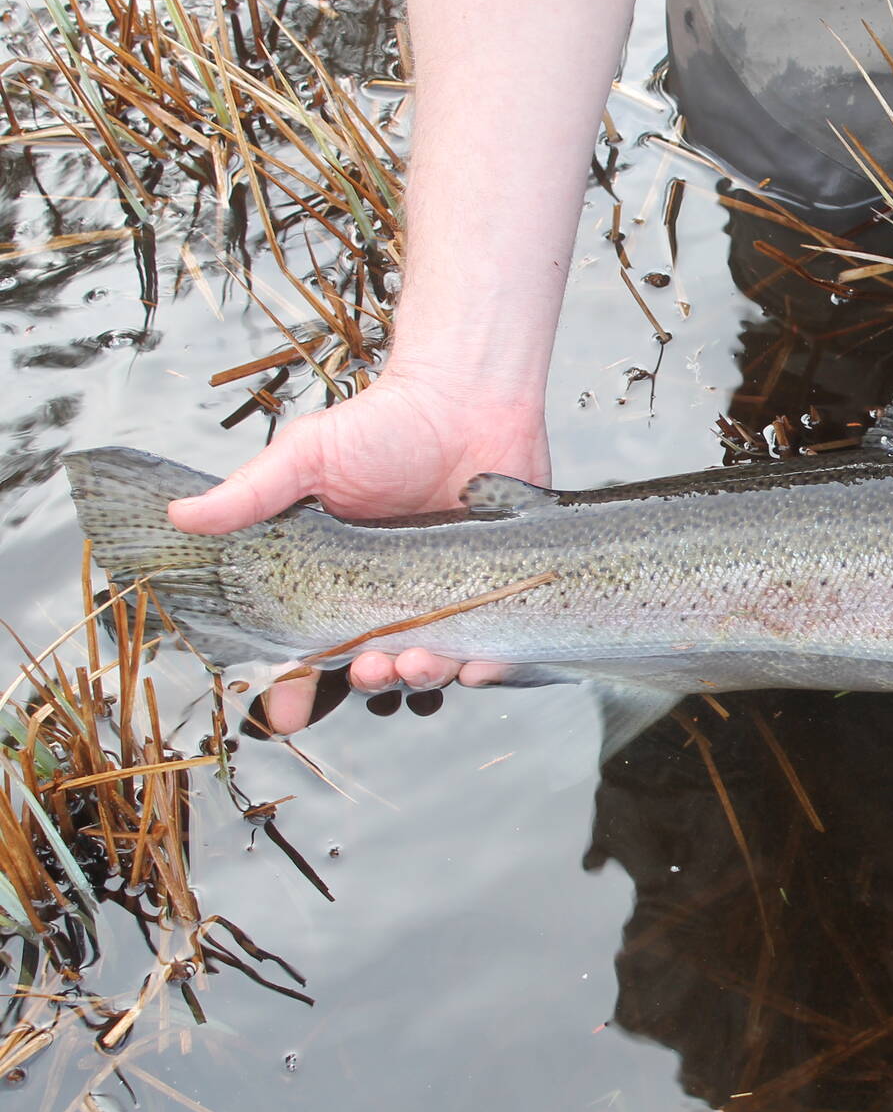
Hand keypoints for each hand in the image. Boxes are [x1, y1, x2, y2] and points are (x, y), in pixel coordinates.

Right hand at [168, 366, 549, 733]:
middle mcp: (386, 596)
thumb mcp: (308, 456)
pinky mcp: (492, 592)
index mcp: (334, 577)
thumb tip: (181, 517)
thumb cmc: (385, 424)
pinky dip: (485, 668)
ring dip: (421, 678)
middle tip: (371, 667)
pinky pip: (490, 649)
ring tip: (420, 662)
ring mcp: (442, 598)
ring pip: (428, 666)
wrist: (468, 399)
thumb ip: (253, 492)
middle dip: (368, 680)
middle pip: (371, 666)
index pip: (307, 648)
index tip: (284, 713)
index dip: (292, 687)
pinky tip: (482, 666)